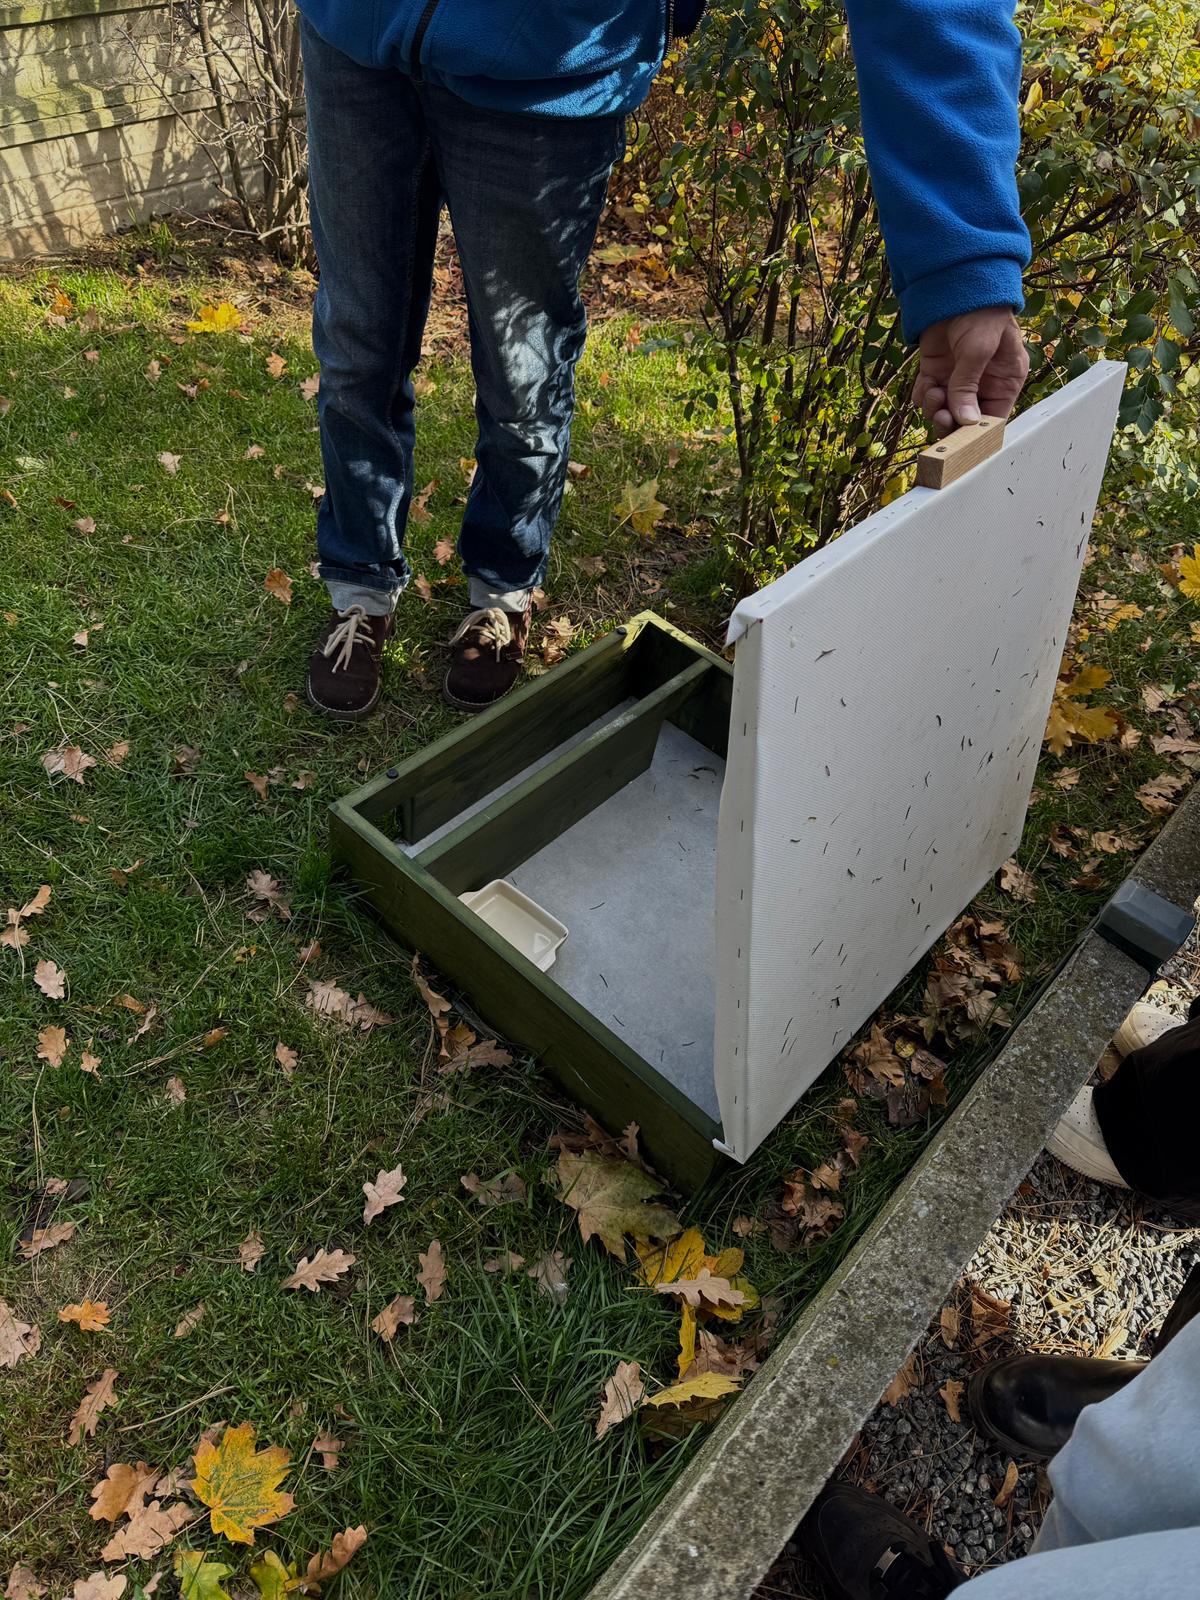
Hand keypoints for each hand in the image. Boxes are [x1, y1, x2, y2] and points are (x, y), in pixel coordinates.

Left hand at [912, 307, 1029, 435]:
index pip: (994, 418)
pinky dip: (923, 396)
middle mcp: (983, 384)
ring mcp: (958, 379)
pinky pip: (927, 397)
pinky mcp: (936, 372)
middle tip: (941, 418)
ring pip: (944, 411)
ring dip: (935, 409)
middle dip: (952, 424)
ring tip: (934, 394)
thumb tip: (965, 422)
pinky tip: (926, 385)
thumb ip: (969, 387)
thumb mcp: (978, 349)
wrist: (954, 285)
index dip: (978, 433)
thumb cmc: (980, 312)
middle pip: (966, 421)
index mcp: (1005, 380)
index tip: (963, 440)